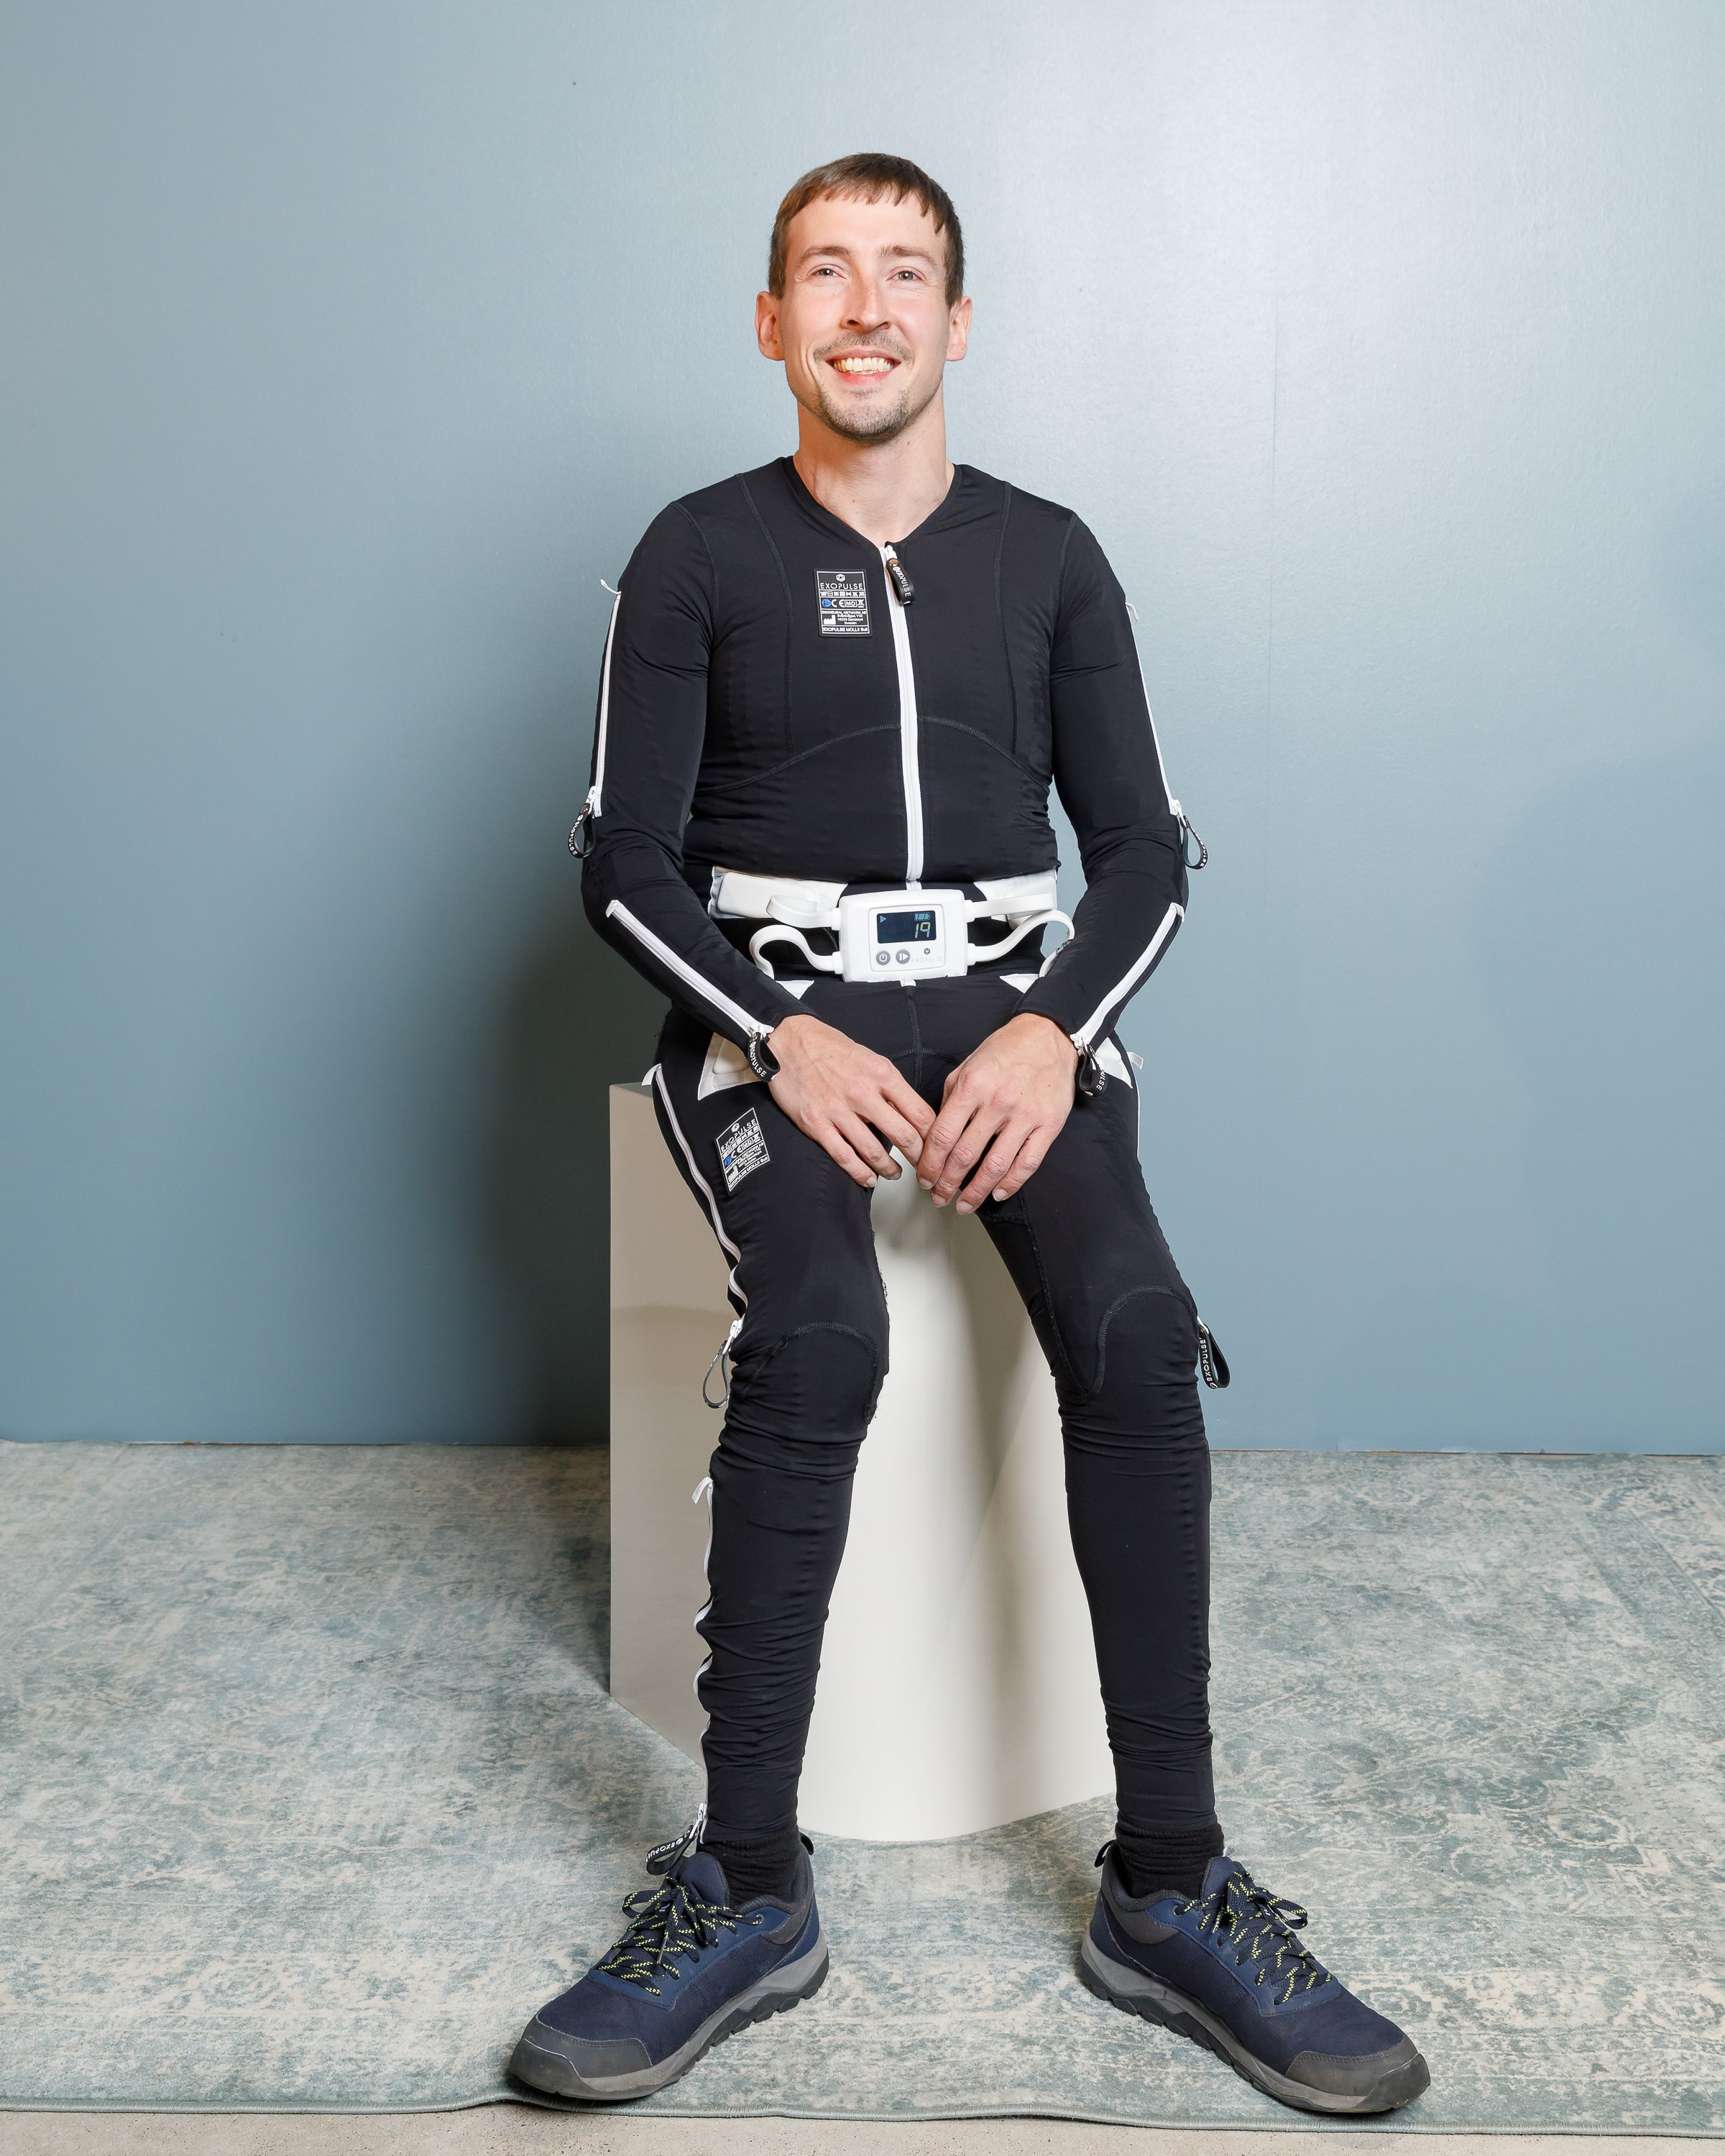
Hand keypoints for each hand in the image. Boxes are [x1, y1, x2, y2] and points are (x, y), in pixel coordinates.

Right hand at [765, 1014, 935, 1189]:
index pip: (920, 1112)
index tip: (938, 1145)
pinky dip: (859, 1172)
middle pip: (904, 1135)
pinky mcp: (816, 1124)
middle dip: (919, 1157)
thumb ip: (889, 1084)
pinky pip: (843, 1156)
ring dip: (890, 1169)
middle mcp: (862, 1093)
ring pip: (874, 1151)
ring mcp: (838, 1110)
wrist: (787, 1043)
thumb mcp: (869, 1057)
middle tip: (924, 1167)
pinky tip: (869, 1178)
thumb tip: (910, 1111)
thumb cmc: (828, 1047)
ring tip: (897, 1174)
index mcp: (882, 1073)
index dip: (934, 1135)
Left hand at [917, 1013, 1078, 1211]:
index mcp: (971, 1087)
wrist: (1047, 1037)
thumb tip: (936, 1137)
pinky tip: (997, 1193)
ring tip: (964, 1205)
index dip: (930, 1164)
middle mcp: (997, 1102)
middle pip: (965, 1156)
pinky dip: (1011, 1183)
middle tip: (938, 1197)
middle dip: (947, 1183)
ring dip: (976, 1191)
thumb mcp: (966, 1067)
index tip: (924, 1179)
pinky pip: (1027, 1163)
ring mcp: (1025, 1116)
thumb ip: (950, 1101)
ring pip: (995, 1166)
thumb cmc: (1004, 1051)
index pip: (943, 1136)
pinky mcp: (1048, 1125)